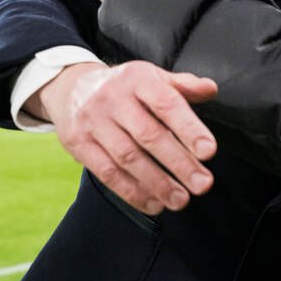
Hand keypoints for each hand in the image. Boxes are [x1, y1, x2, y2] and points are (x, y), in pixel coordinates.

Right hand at [36, 60, 217, 214]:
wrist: (70, 89)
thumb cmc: (124, 88)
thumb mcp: (151, 77)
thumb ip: (182, 86)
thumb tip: (210, 89)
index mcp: (137, 79)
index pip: (166, 103)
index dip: (189, 128)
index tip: (208, 151)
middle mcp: (113, 99)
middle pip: (148, 135)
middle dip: (179, 163)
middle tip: (202, 184)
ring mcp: (93, 122)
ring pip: (128, 158)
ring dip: (157, 183)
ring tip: (181, 200)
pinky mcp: (79, 144)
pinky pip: (107, 173)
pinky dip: (133, 192)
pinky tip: (154, 203)